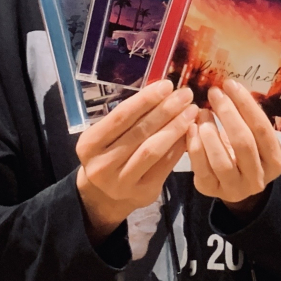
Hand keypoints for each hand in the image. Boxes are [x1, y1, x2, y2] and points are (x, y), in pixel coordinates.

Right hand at [75, 83, 197, 243]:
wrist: (105, 196)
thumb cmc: (108, 155)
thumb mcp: (107, 136)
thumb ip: (129, 118)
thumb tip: (162, 92)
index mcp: (89, 144)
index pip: (121, 117)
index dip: (145, 99)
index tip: (167, 85)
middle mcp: (102, 165)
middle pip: (139, 132)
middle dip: (166, 110)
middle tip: (185, 94)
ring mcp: (122, 182)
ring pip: (153, 149)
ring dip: (175, 127)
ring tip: (191, 111)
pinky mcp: (143, 193)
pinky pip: (165, 165)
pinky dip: (178, 146)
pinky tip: (189, 132)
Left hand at [186, 79, 280, 219]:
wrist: (235, 182)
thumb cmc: (245, 151)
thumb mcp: (254, 138)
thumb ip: (247, 119)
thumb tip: (229, 87)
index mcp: (274, 161)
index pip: (262, 129)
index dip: (246, 105)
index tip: (230, 84)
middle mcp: (258, 179)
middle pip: (243, 143)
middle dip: (227, 114)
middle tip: (214, 93)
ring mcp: (235, 188)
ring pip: (222, 161)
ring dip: (210, 131)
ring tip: (202, 112)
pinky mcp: (211, 191)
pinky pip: (202, 168)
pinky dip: (195, 145)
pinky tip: (192, 127)